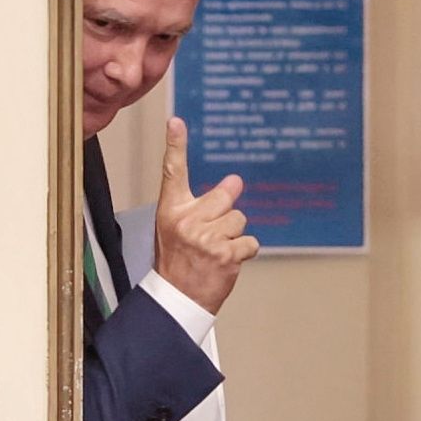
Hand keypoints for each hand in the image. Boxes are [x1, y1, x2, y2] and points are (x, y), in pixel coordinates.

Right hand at [154, 118, 259, 313]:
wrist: (176, 298)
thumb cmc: (178, 260)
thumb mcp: (178, 227)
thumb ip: (203, 204)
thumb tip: (236, 181)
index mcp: (171, 210)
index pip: (173, 172)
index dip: (175, 145)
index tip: (175, 122)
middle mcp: (186, 220)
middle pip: (225, 196)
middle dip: (226, 213)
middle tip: (211, 233)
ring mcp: (205, 237)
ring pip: (240, 220)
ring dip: (234, 236)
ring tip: (215, 251)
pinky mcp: (225, 254)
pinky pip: (249, 242)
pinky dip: (243, 252)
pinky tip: (226, 262)